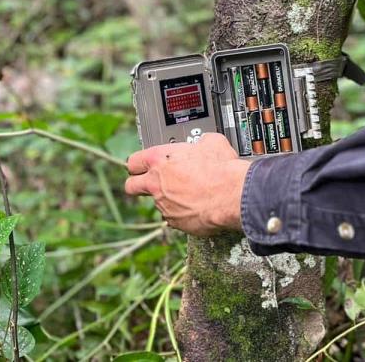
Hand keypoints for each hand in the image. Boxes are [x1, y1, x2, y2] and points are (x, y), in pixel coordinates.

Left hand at [125, 133, 250, 235]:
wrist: (233, 194)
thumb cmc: (222, 168)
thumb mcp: (211, 142)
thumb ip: (198, 143)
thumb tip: (203, 143)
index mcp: (160, 159)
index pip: (134, 161)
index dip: (138, 164)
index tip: (143, 165)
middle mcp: (156, 183)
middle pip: (131, 186)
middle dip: (137, 185)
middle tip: (149, 183)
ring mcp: (164, 205)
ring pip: (158, 203)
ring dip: (168, 199)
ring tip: (190, 194)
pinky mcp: (176, 222)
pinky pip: (174, 218)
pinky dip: (184, 213)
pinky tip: (199, 206)